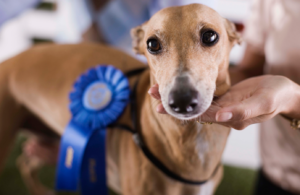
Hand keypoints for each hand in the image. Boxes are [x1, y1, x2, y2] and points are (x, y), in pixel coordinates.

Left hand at [148, 75, 299, 129]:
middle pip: (193, 110)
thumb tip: (221, 117)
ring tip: (158, 87)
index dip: (180, 111)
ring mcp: (222, 105)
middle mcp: (222, 114)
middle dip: (172, 103)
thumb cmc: (275, 97)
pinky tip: (179, 85)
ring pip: (195, 102)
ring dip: (178, 96)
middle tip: (152, 92)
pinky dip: (189, 91)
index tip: (161, 105)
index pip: (200, 115)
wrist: (283, 93)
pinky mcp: (223, 97)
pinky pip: (203, 95)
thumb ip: (242, 112)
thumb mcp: (263, 103)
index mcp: (230, 117)